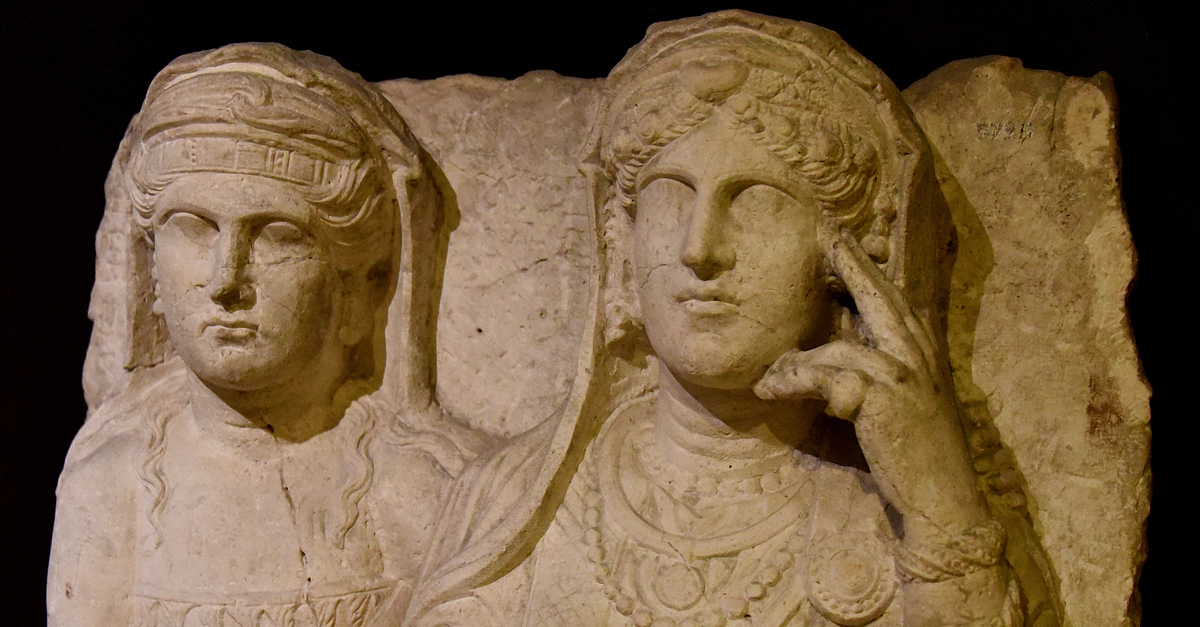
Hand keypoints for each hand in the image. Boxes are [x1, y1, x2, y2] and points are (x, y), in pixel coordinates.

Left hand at [754, 230, 988, 541]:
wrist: (944, 500)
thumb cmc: (915, 456)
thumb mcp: (898, 404)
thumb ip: (872, 373)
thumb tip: (832, 354)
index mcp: (922, 354)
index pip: (893, 299)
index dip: (868, 268)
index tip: (843, 238)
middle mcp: (918, 356)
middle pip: (879, 297)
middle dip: (850, 262)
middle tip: (825, 232)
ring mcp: (904, 375)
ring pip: (840, 348)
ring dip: (798, 364)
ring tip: (769, 379)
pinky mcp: (883, 399)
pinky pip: (826, 377)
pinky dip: (795, 381)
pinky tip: (772, 391)